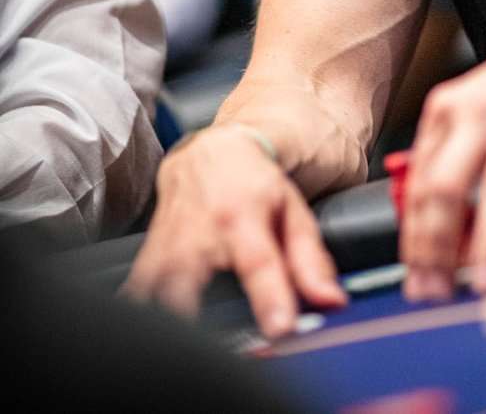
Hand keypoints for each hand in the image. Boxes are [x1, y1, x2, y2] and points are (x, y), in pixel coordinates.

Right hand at [124, 122, 346, 335]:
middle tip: (220, 348)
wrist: (210, 154)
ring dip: (168, 323)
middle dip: (197, 323)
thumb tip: (330, 302)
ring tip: (190, 345)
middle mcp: (198, 233)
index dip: (270, 298)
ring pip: (153, 296)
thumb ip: (311, 260)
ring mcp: (166, 246)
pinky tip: (160, 329)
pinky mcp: (147, 258)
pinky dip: (145, 315)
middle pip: (187, 287)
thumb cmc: (254, 184)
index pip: (258, 261)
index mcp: (242, 217)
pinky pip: (137, 295)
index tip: (281, 329)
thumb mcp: (292, 212)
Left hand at [400, 0, 485, 300]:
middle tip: (442, 296)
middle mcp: (482, 107)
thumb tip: (437, 246)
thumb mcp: (479, 113)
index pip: (421, 185)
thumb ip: (454, 165)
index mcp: (450, 109)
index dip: (417, 242)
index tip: (419, 285)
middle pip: (448, 185)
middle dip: (440, 249)